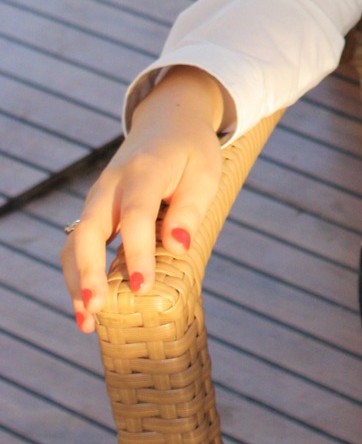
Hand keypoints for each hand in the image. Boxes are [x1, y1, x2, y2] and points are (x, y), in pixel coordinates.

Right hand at [60, 66, 225, 333]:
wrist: (168, 122)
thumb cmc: (191, 151)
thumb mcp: (205, 172)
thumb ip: (189, 208)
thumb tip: (177, 246)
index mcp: (144, 171)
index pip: (136, 216)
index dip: (138, 253)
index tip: (142, 288)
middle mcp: (111, 186)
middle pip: (89, 230)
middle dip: (88, 272)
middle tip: (96, 309)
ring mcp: (98, 199)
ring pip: (75, 242)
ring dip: (76, 282)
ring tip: (87, 322)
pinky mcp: (95, 212)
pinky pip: (78, 246)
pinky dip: (77, 276)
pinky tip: (87, 307)